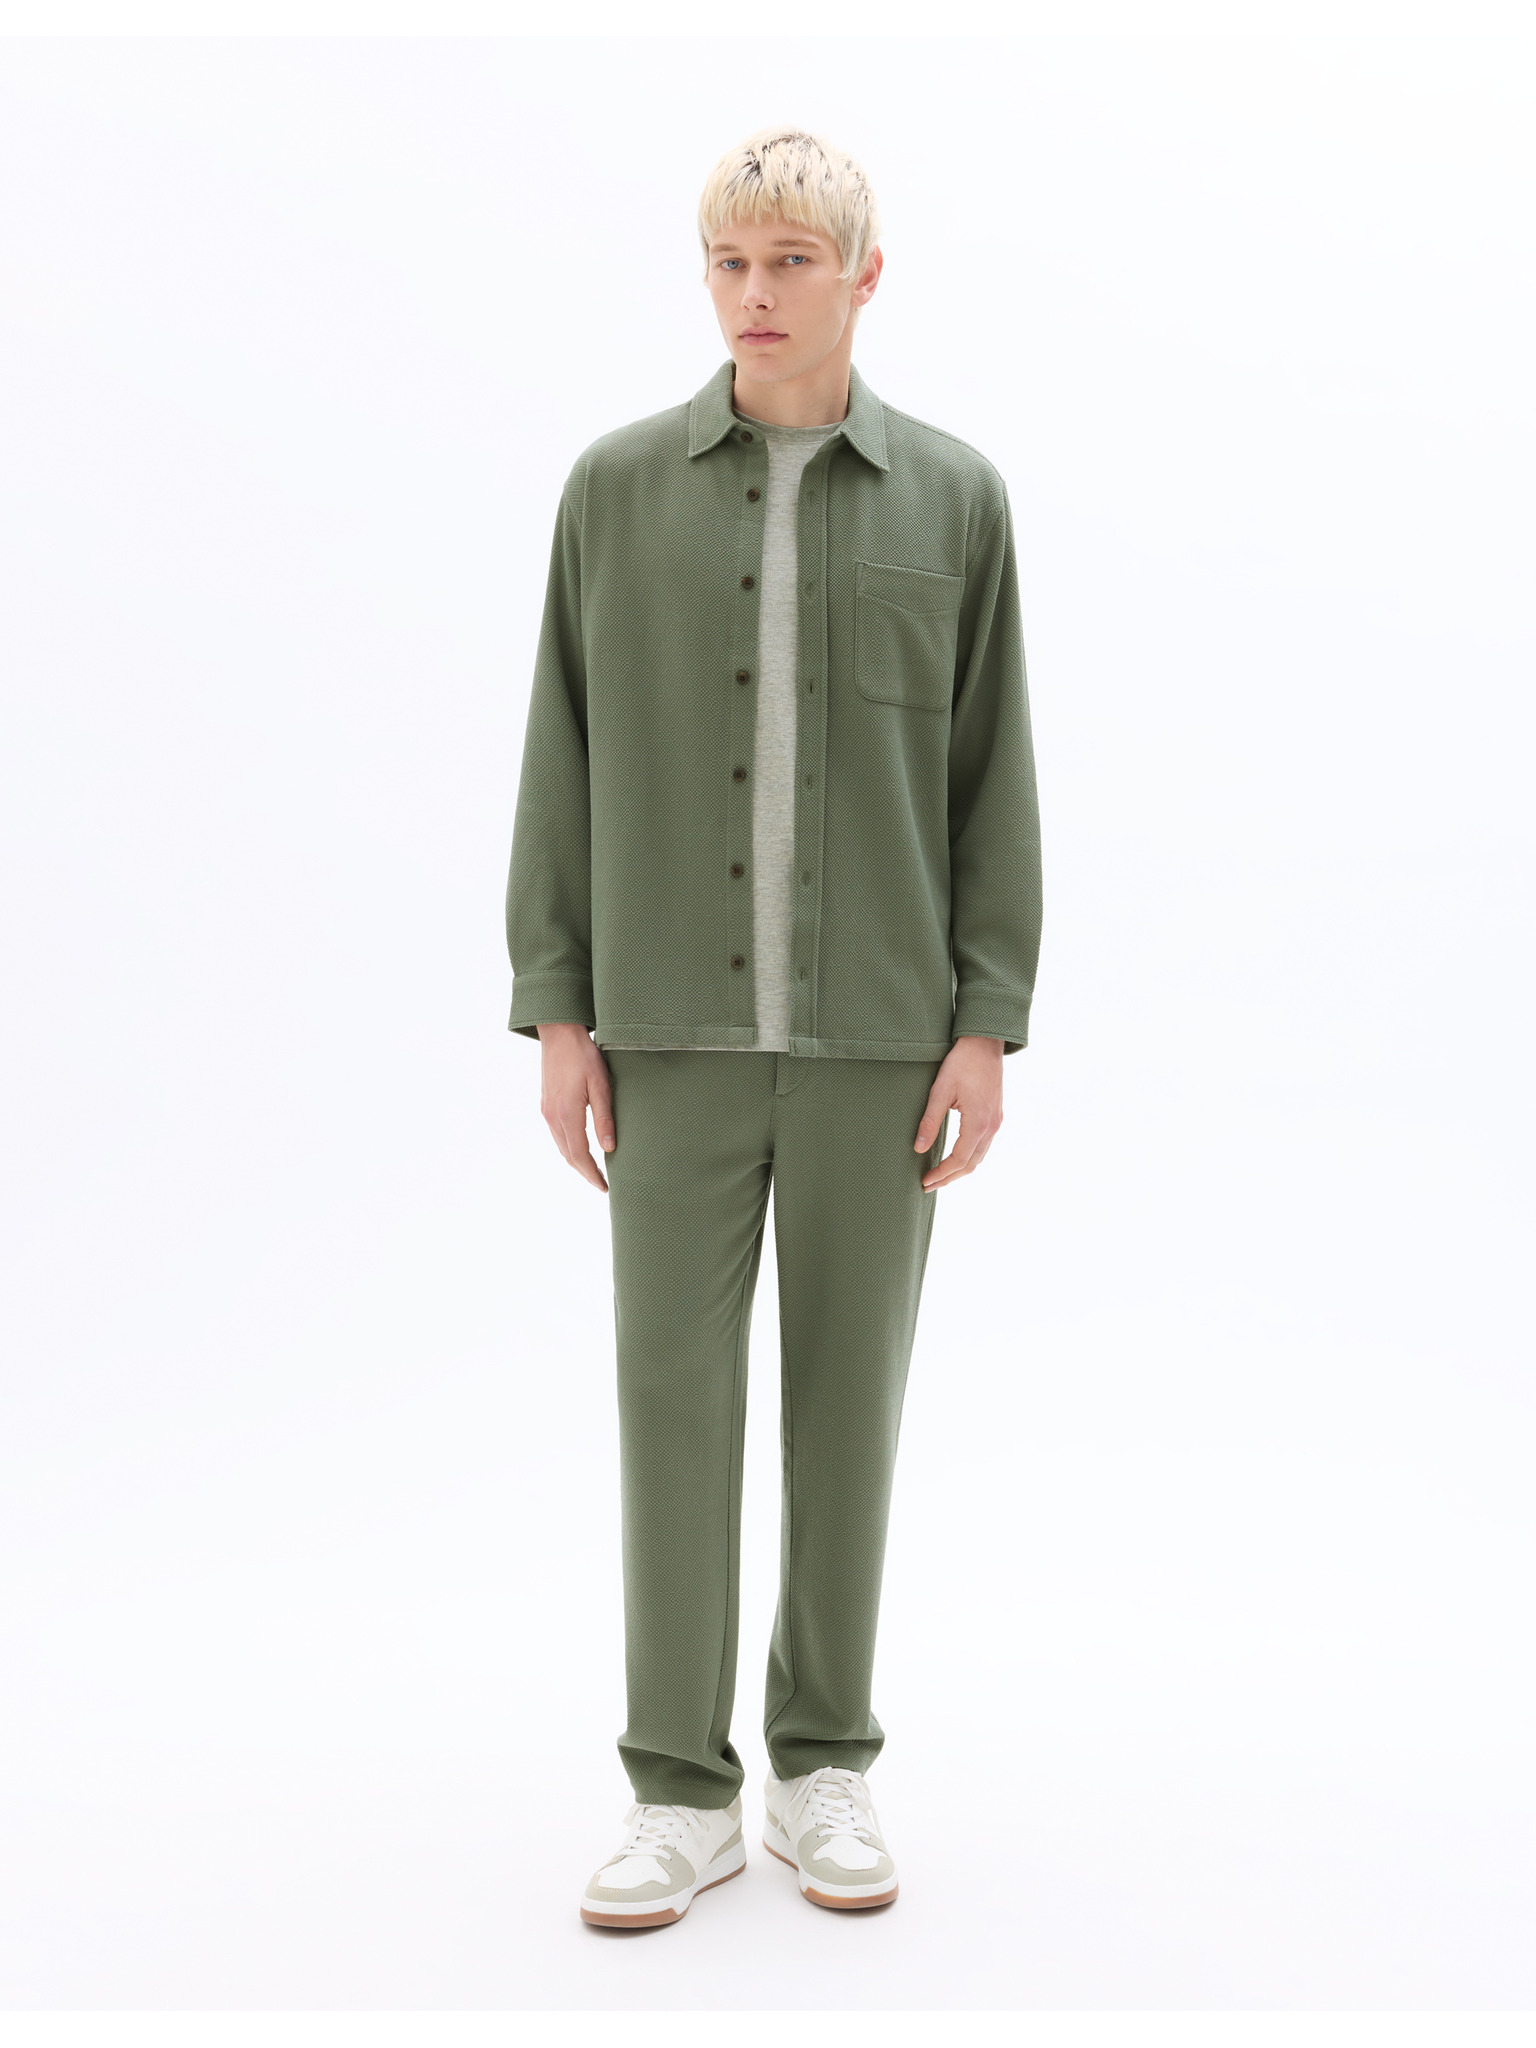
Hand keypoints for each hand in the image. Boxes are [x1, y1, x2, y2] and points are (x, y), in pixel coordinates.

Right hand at [536, 1022, 614, 1191]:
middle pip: (568, 1155)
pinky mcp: (546, 1104)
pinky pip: (557, 1135)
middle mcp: (552, 1116)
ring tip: (593, 1170)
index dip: (591, 1174)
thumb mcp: (601, 1084)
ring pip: (561, 1146)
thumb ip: (604, 1117)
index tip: (604, 1187)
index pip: (579, 1155)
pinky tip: (580, 1148)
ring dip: (576, 1161)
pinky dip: (569, 1147)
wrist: (559, 1033)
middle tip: (601, 1184)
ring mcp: (546, 1110)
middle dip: (584, 1172)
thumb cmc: (584, 1055)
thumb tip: (609, 1148)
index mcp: (567, 1113)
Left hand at [914, 1035, 1003, 1190]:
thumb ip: (929, 1121)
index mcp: (979, 1122)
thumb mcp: (940, 1091)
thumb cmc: (961, 1063)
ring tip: (939, 1177)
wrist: (985, 1043)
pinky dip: (969, 1157)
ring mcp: (996, 1122)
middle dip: (950, 1178)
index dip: (941, 1173)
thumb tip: (918, 1148)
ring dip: (960, 1170)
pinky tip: (955, 1158)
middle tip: (929, 1185)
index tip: (925, 1181)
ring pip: (979, 1157)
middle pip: (972, 1164)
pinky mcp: (996, 1116)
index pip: (959, 1159)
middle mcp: (992, 1126)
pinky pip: (983, 1146)